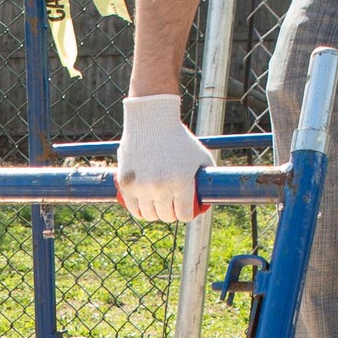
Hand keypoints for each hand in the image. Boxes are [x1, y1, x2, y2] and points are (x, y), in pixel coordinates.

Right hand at [114, 96, 213, 223]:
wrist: (153, 121)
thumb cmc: (180, 138)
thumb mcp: (201, 156)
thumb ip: (206, 176)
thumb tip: (211, 195)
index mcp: (181, 182)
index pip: (184, 214)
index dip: (186, 214)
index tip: (185, 210)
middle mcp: (160, 187)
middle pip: (166, 216)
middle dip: (171, 214)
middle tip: (171, 208)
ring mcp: (142, 187)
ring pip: (149, 215)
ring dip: (155, 214)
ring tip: (158, 207)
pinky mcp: (126, 184)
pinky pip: (133, 208)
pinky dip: (139, 210)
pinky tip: (144, 208)